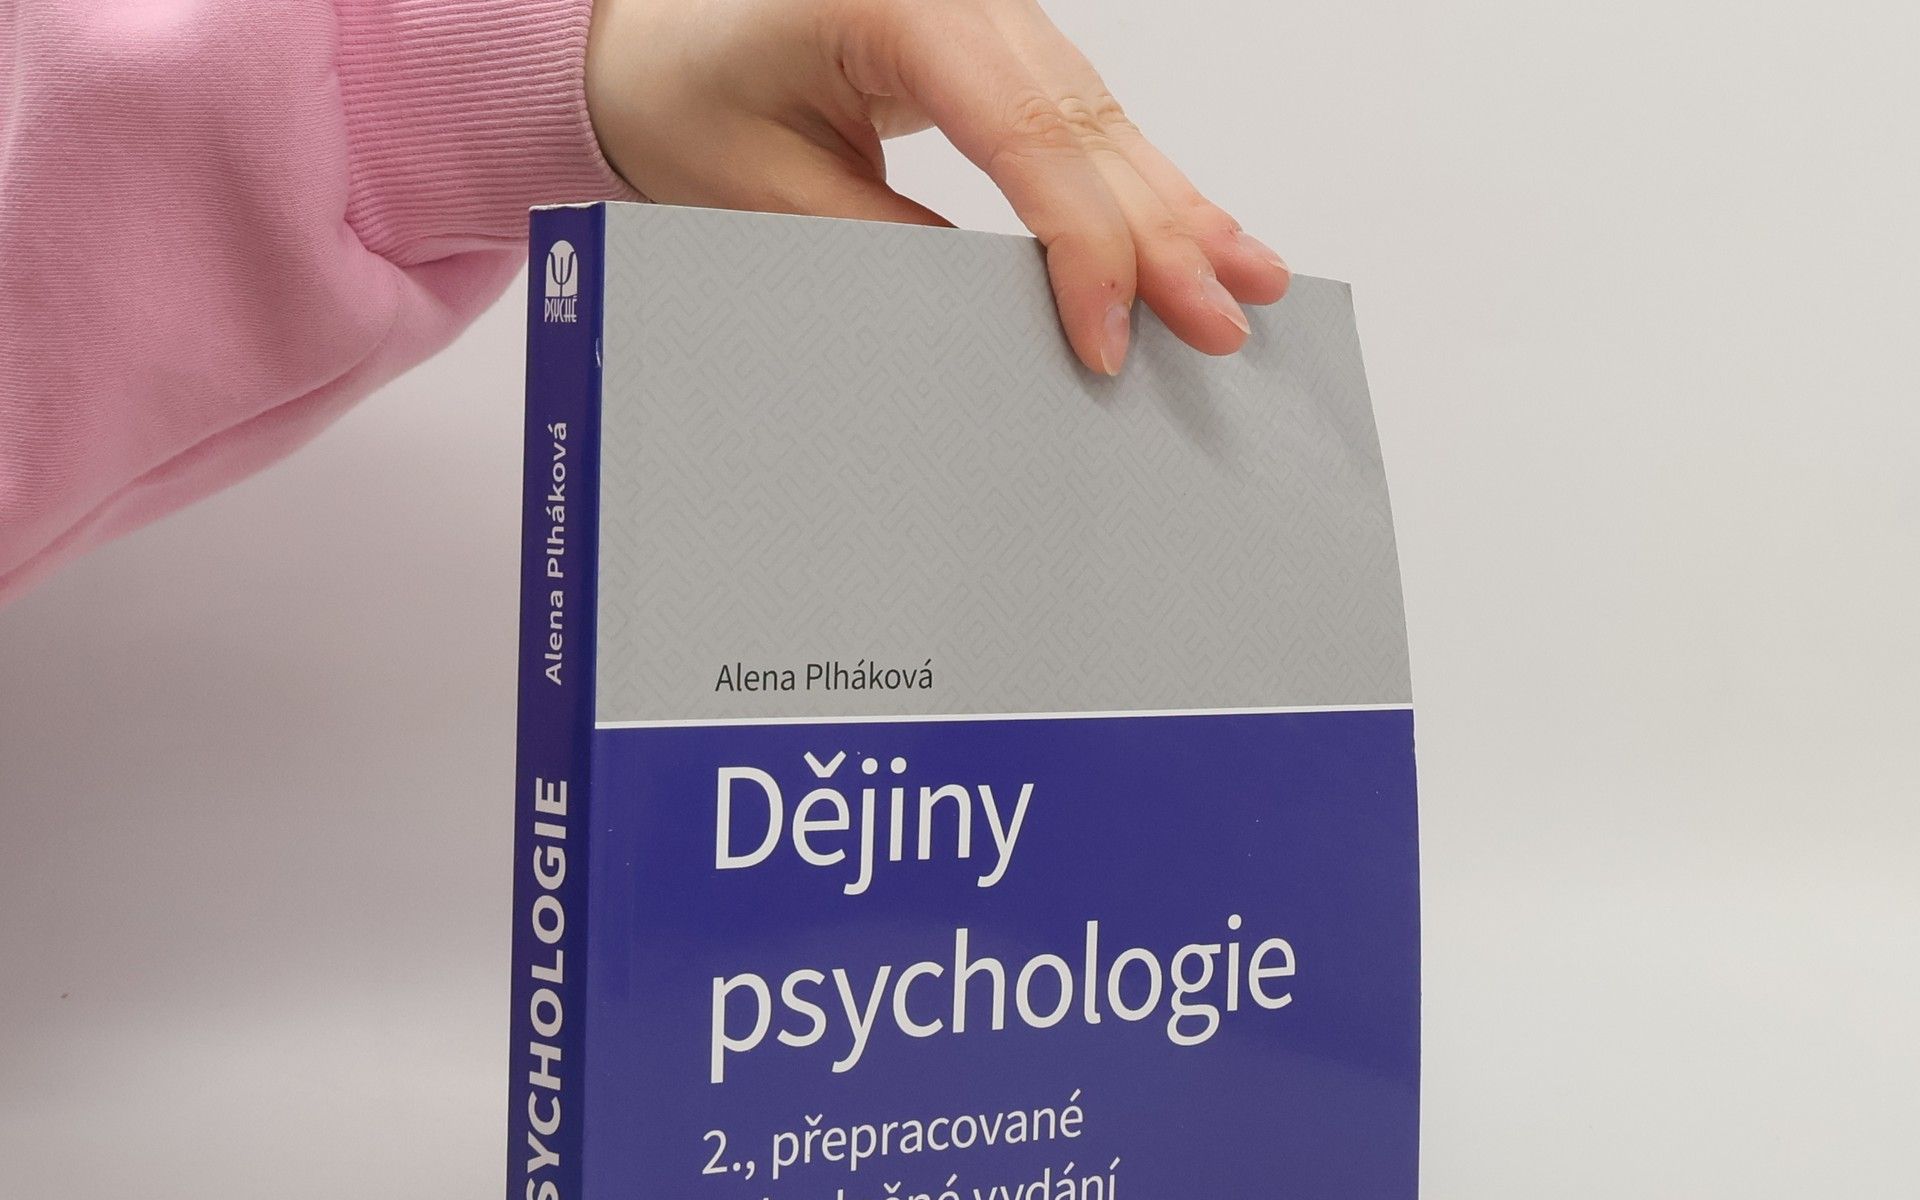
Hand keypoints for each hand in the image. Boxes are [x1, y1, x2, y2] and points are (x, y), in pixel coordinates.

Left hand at [584, 0, 1287, 375]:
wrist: (659, 40)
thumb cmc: (692, 95)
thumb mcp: (767, 192)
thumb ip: (886, 249)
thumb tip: (999, 320)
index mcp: (894, 3)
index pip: (1025, 133)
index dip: (1081, 246)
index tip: (1110, 336)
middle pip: (1086, 124)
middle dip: (1161, 235)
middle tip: (1220, 323)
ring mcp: (989, 11)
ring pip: (1105, 120)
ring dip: (1178, 210)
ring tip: (1248, 282)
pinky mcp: (998, 45)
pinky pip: (1086, 119)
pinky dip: (1144, 185)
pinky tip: (1203, 229)